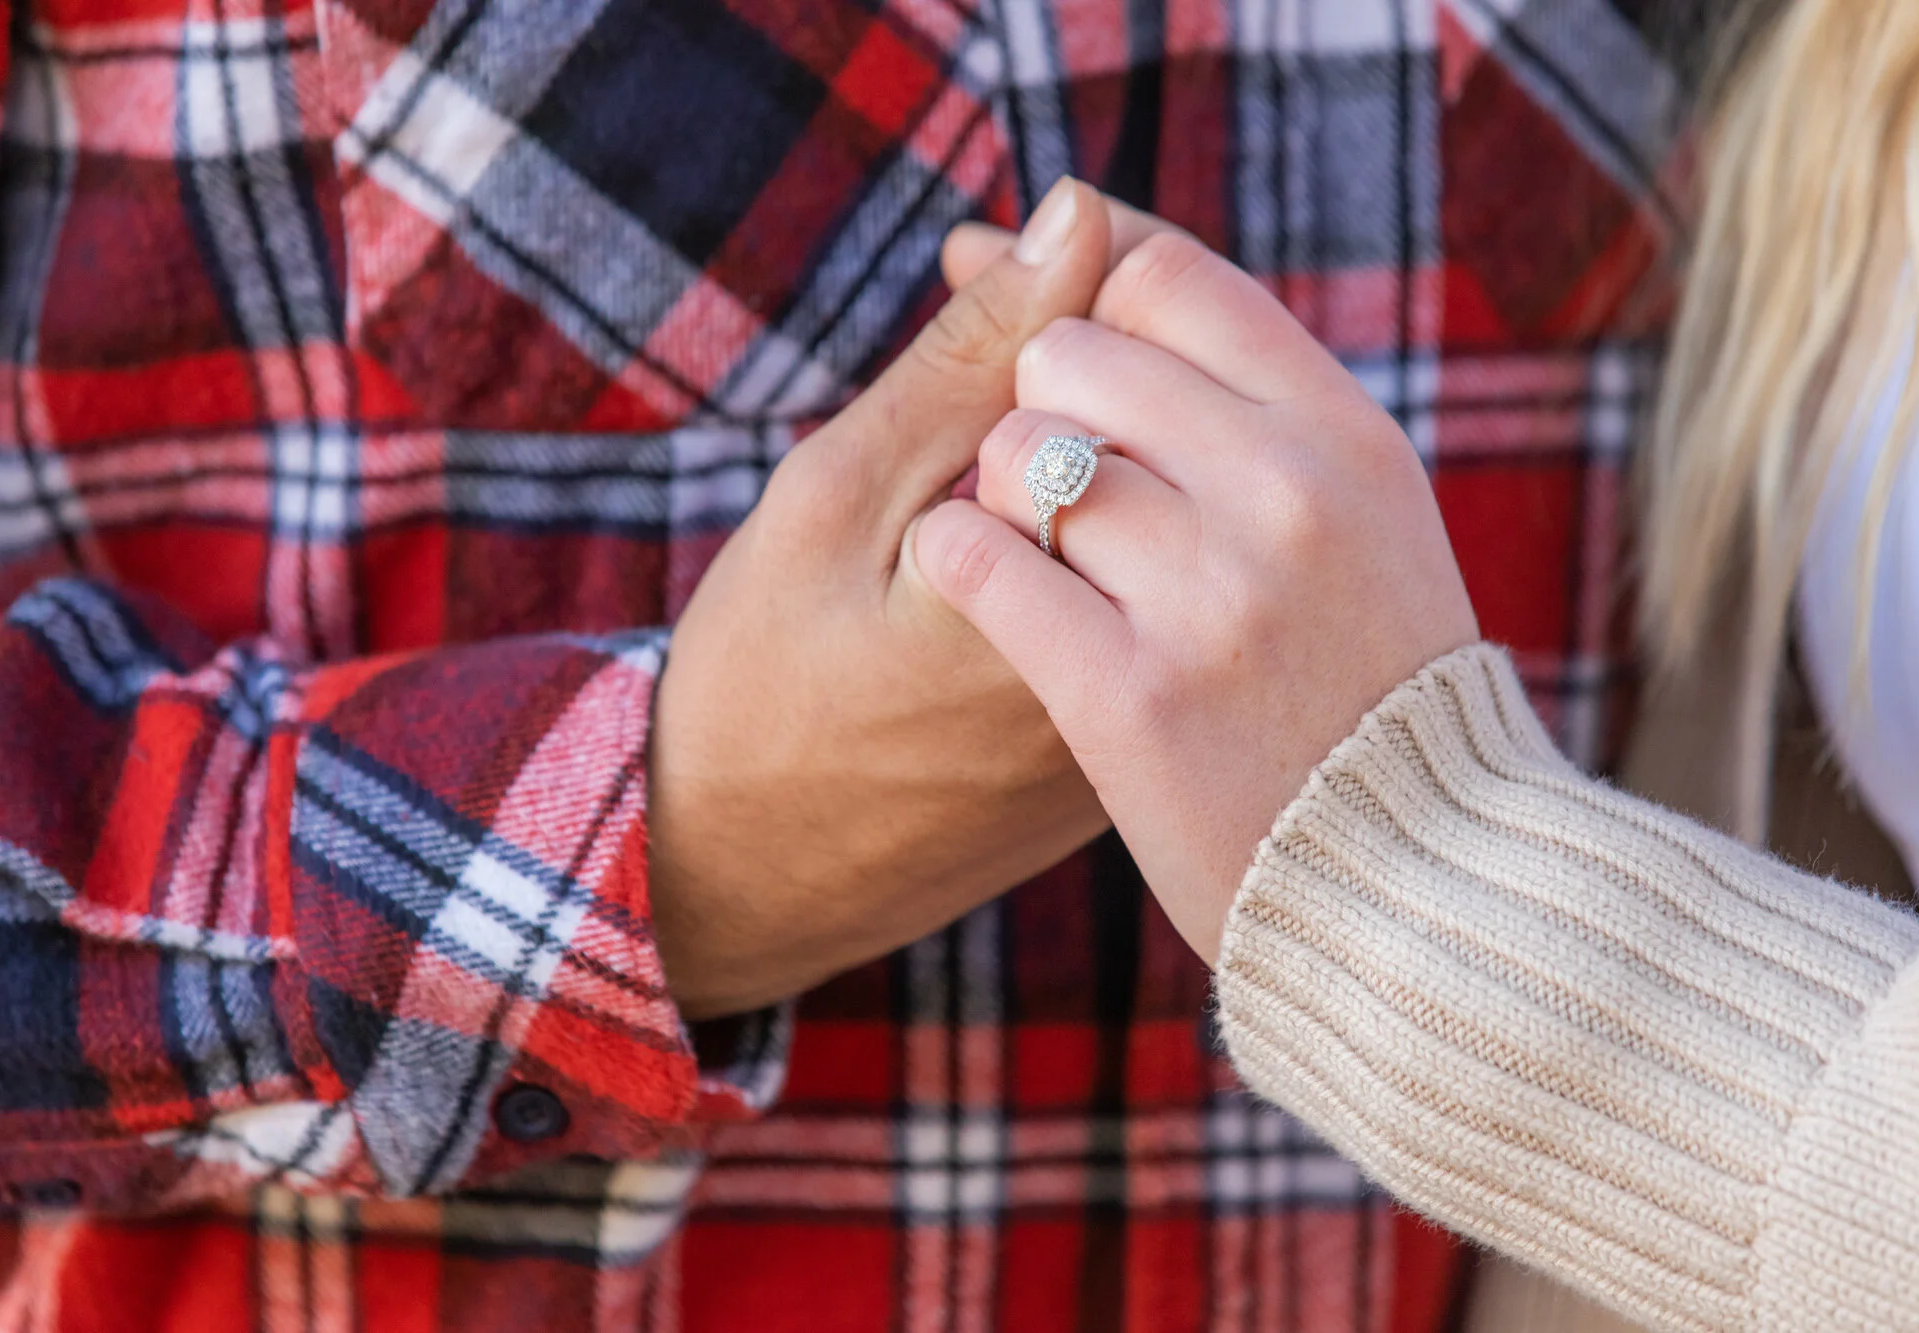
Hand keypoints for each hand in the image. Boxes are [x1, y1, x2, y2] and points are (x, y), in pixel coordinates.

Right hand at [651, 180, 1115, 1017]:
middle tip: (975, 354)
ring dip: (1091, 446)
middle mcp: (1146, 654)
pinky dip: (1090, 535)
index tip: (976, 273)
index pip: (1142, 368)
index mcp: (1077, 584)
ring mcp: (1149, 712)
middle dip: (1085, 361)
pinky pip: (1146, 597)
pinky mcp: (1130, 747)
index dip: (1061, 290)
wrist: (745, 879)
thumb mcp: (838, 501)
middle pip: (1174, 440)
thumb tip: (1079, 213)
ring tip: (976, 461)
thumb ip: (972, 360)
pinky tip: (1007, 536)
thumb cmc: (762, 684)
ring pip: (1167, 514)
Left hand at [916, 230, 1478, 963]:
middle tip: (1055, 479)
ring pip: (1021, 458)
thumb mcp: (1360, 512)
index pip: (1169, 278)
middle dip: (1039, 402)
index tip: (1045, 335)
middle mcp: (1287, 495)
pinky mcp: (1128, 697)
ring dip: (998, 495)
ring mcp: (1211, 597)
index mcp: (1345, 435)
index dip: (1082, 289)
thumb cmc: (1362, 683)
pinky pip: (982, 563)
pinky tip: (985, 591)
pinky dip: (960, 563)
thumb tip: (1098, 233)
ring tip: (1036, 552)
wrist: (1411, 884)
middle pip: (1075, 352)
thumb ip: (1248, 392)